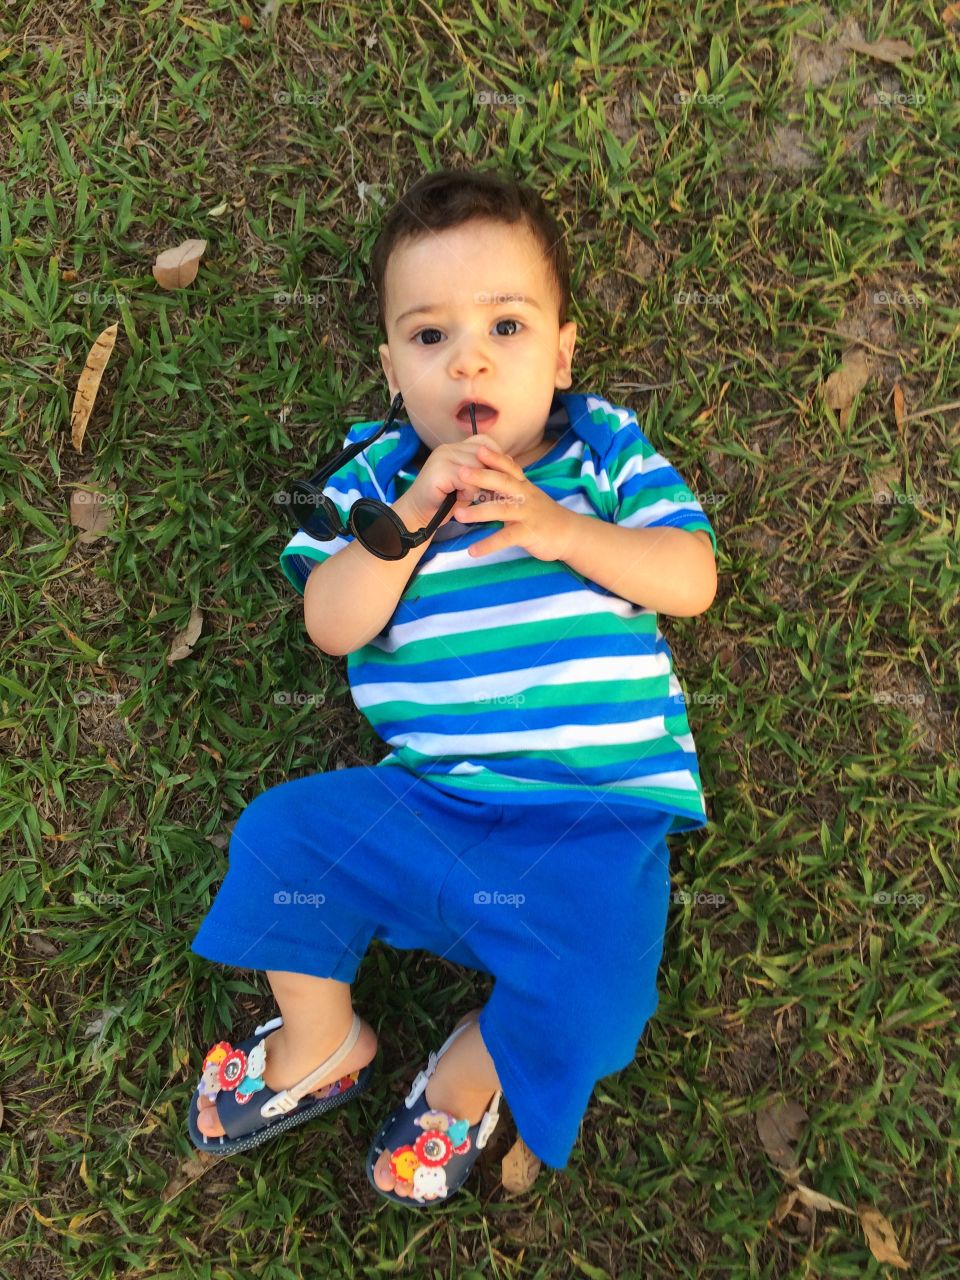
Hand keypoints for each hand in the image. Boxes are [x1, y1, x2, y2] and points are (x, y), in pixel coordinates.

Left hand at [451, 444, 574, 562]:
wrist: (569, 533)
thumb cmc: (542, 513)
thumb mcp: (527, 495)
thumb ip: (510, 483)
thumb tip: (492, 466)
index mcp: (523, 486)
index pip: (509, 467)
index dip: (495, 457)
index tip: (478, 448)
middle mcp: (526, 496)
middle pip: (504, 483)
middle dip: (482, 476)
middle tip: (460, 472)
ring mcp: (527, 514)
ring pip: (502, 510)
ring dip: (479, 512)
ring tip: (458, 515)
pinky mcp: (529, 533)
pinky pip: (506, 538)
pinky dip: (488, 545)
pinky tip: (473, 551)